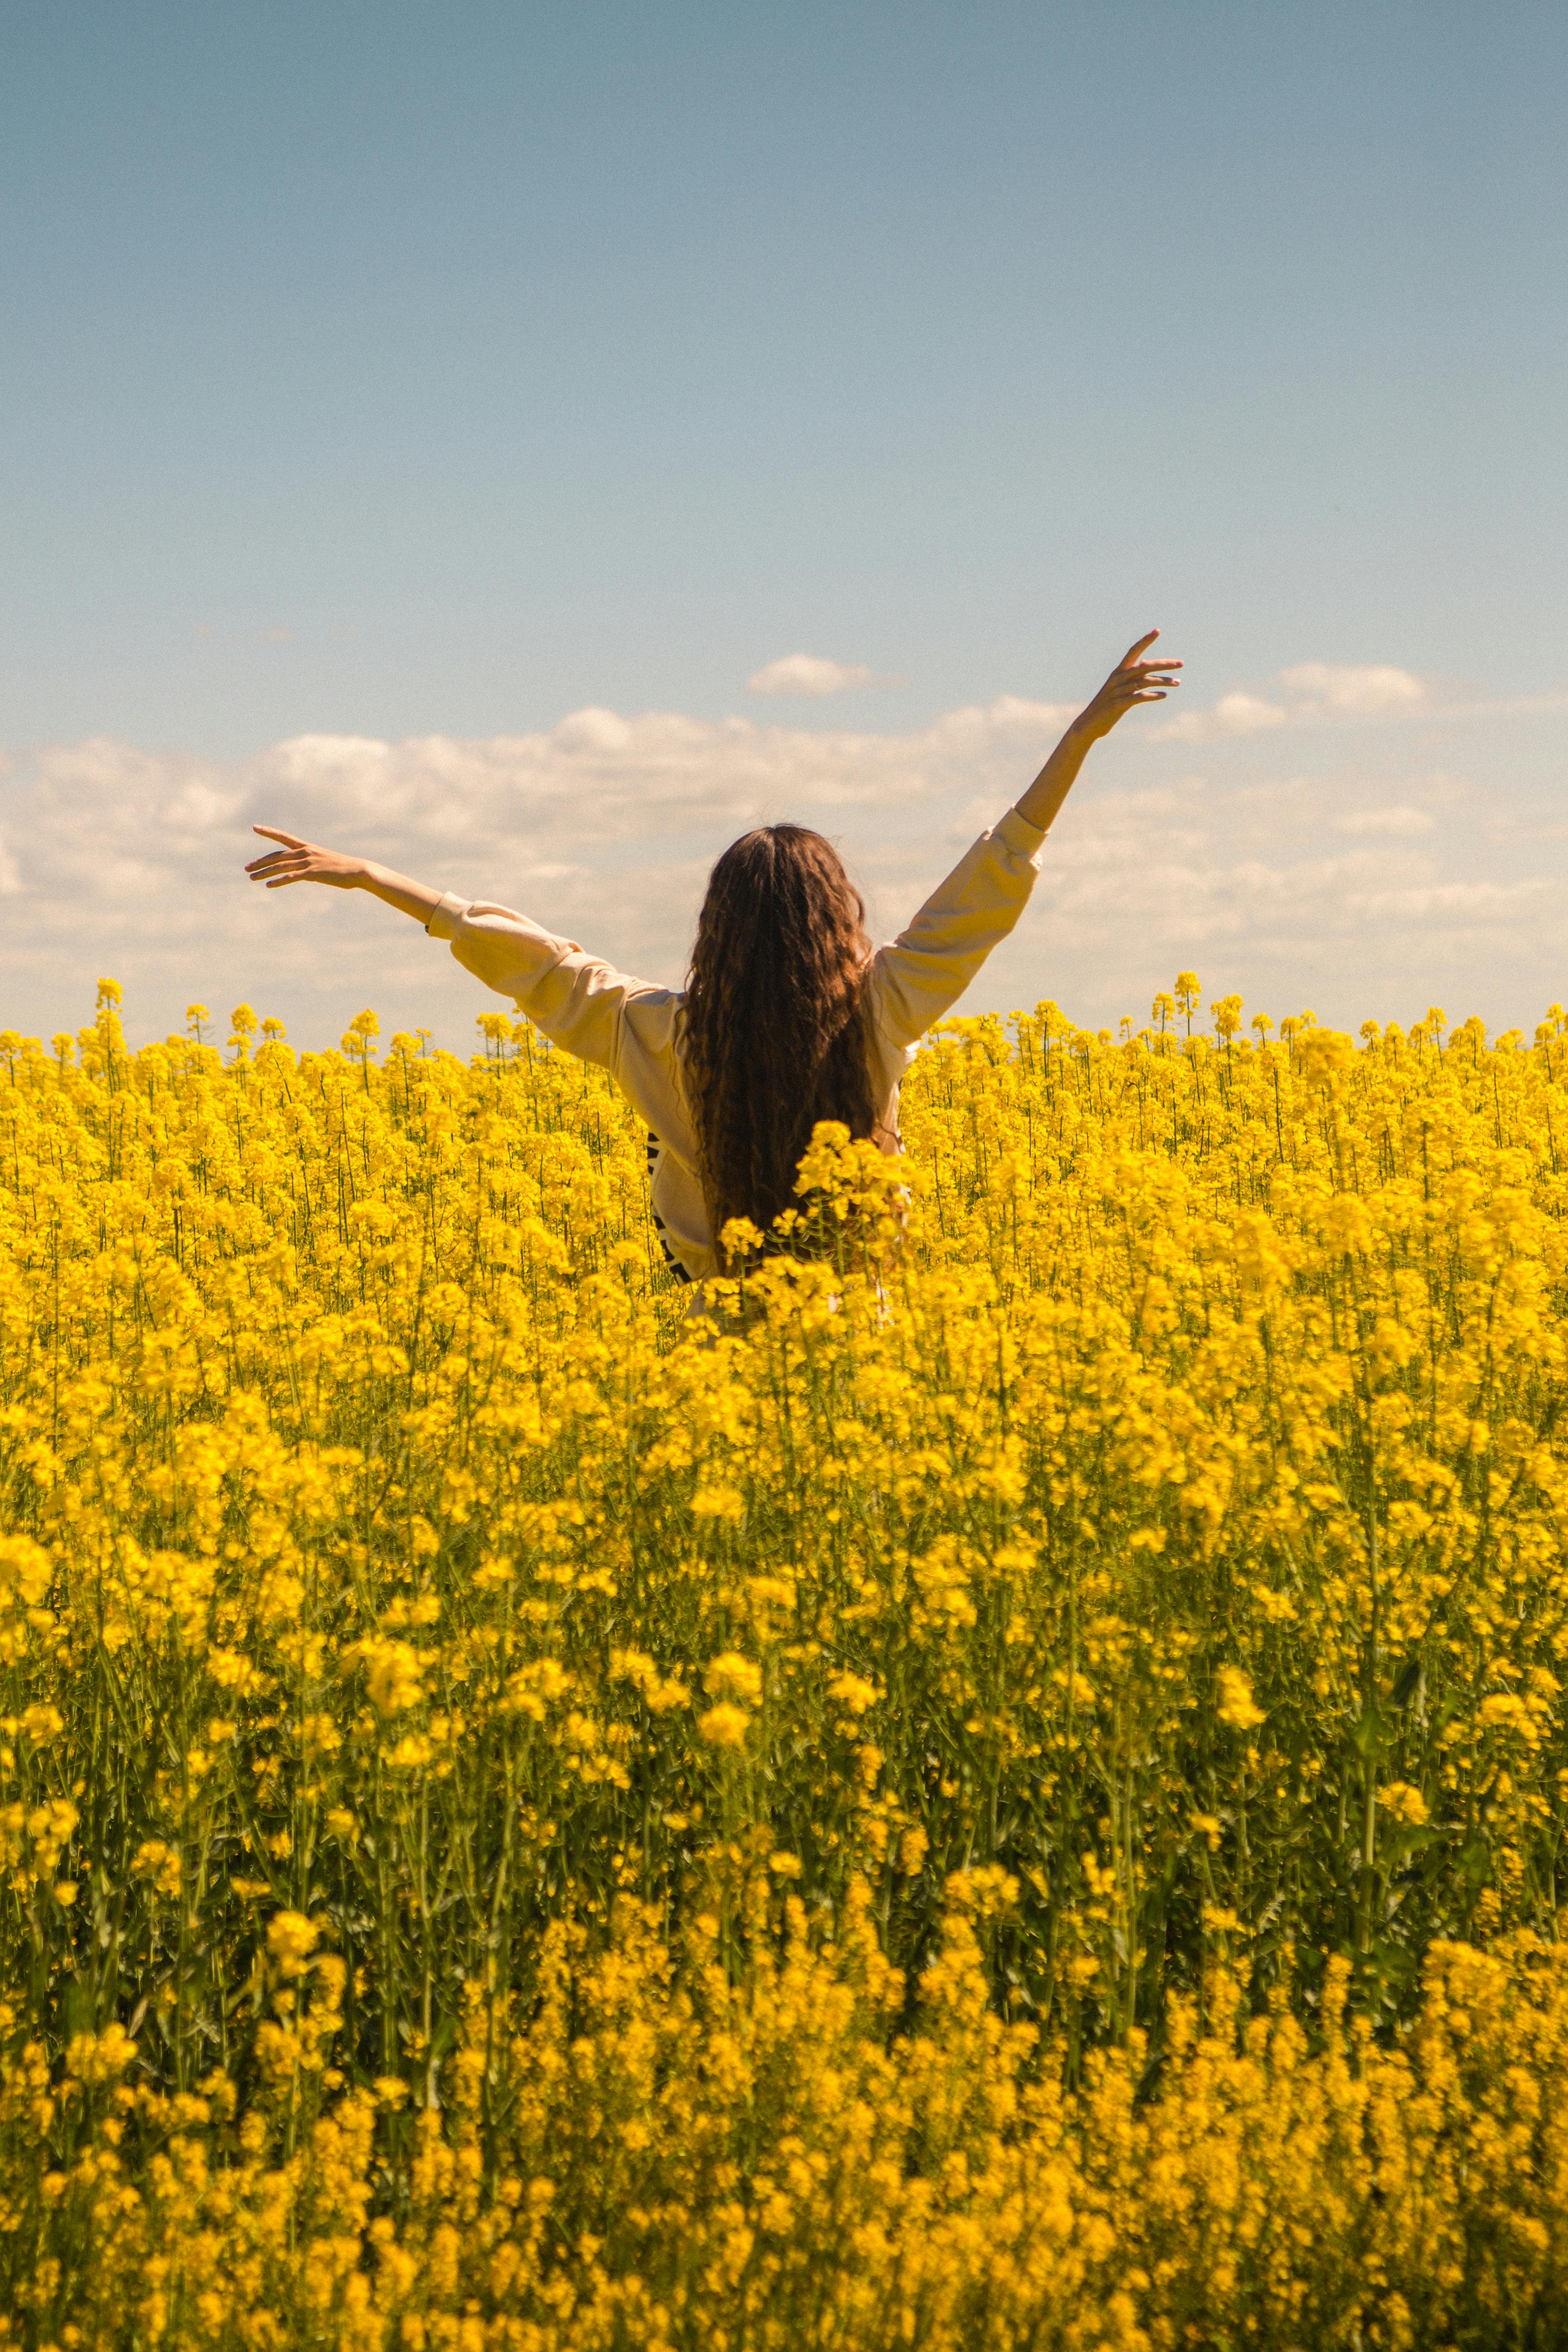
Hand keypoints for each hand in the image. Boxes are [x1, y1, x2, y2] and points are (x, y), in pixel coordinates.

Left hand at [246, 827, 368, 890]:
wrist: (358, 871)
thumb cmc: (342, 869)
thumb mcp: (323, 865)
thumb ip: (309, 868)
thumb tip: (301, 875)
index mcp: (307, 847)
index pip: (284, 838)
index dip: (269, 832)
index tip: (255, 827)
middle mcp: (305, 852)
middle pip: (277, 855)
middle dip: (260, 862)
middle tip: (246, 868)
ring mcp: (309, 862)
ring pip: (281, 866)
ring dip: (264, 872)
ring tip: (251, 878)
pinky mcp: (313, 873)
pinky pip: (291, 877)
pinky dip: (279, 881)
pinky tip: (268, 885)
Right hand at [1067, 631, 1181, 744]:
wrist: (1088, 725)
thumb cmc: (1106, 707)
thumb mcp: (1118, 688)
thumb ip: (1131, 677)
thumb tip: (1145, 664)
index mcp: (1118, 672)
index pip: (1133, 651)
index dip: (1145, 641)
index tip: (1157, 630)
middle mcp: (1118, 679)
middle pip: (1144, 666)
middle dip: (1163, 664)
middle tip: (1181, 663)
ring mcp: (1118, 691)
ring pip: (1144, 681)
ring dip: (1163, 681)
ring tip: (1177, 682)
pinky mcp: (1118, 705)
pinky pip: (1139, 697)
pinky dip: (1153, 695)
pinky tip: (1164, 695)